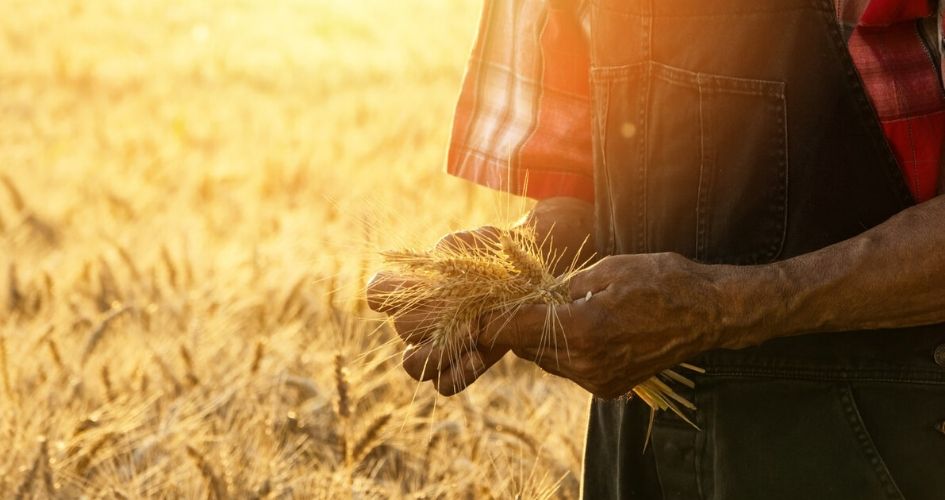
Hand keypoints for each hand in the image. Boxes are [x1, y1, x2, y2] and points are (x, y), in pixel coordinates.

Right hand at [367, 226, 510, 395]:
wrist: (527, 280)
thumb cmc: (496, 256)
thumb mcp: (481, 243)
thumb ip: (458, 249)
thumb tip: (440, 264)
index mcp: (411, 288)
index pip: (378, 292)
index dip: (383, 292)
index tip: (410, 286)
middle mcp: (417, 321)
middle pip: (402, 328)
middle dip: (429, 318)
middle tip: (461, 308)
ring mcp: (435, 348)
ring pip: (414, 364)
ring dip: (439, 353)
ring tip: (474, 332)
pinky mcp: (460, 367)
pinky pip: (445, 384)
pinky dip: (458, 374)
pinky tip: (479, 355)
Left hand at [483, 252, 727, 397]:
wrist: (706, 313)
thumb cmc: (659, 280)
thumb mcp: (604, 269)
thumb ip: (560, 286)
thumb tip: (529, 294)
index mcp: (581, 330)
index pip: (514, 330)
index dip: (488, 321)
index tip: (473, 312)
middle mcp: (585, 363)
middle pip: (526, 348)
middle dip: (515, 325)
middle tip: (512, 302)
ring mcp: (597, 380)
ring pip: (545, 360)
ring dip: (539, 338)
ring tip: (549, 310)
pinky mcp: (607, 388)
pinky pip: (568, 369)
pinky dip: (562, 350)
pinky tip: (575, 327)